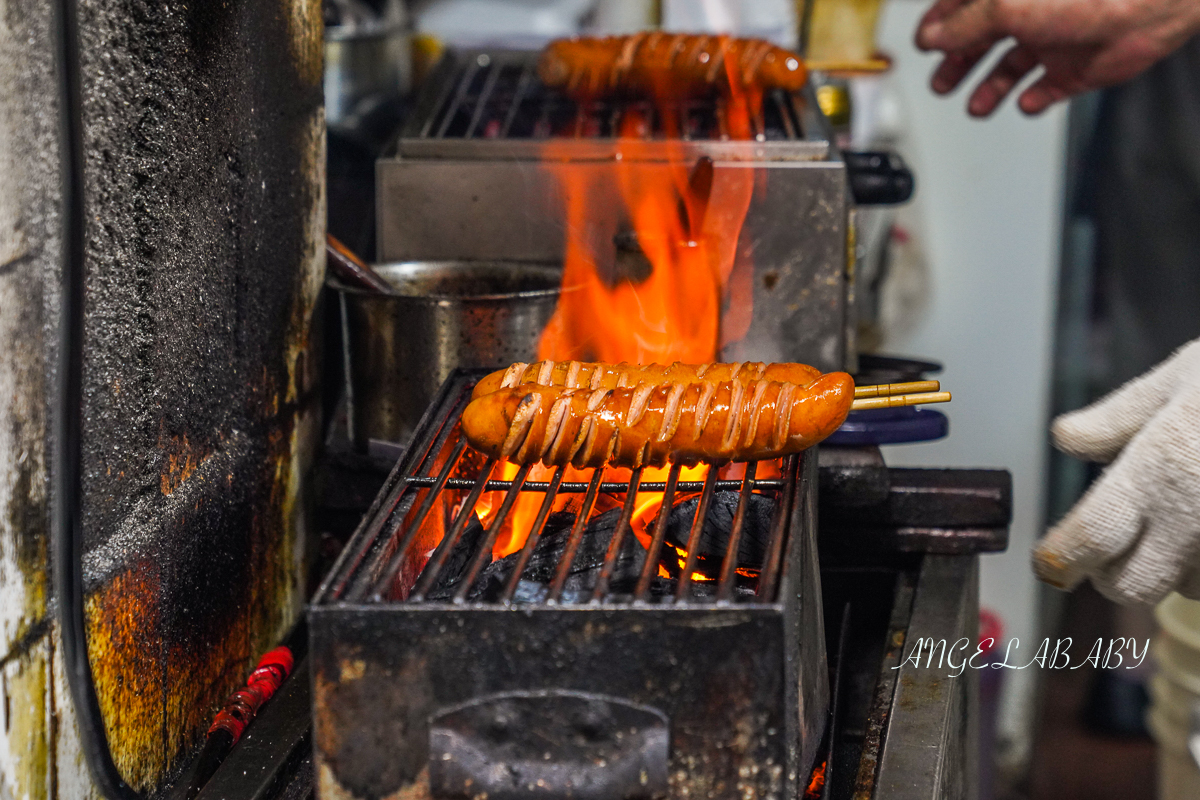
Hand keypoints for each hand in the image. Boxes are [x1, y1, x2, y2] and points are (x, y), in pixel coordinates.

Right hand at [915, 0, 1199, 116]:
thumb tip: (931, 37)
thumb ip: (964, 24)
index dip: (939, 24)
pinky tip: (1025, 103)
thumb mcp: (1007, 8)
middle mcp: (1031, 13)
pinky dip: (1031, 101)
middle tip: (941, 83)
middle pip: (983, 40)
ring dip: (990, 88)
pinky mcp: (1074, 68)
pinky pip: (1045, 90)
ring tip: (976, 106)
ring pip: (1011, 69)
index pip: (963, 6)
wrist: (1147, 10)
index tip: (922, 44)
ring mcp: (1052, 41)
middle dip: (959, 63)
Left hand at [1034, 339, 1199, 604]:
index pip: (1089, 539)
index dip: (1062, 559)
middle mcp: (1198, 519)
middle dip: (1117, 573)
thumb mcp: (1182, 377)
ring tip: (1194, 516)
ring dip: (1182, 568)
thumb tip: (1067, 439)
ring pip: (1188, 590)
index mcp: (1160, 470)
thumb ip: (1119, 417)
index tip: (1052, 563)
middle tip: (1119, 545)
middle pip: (1131, 587)